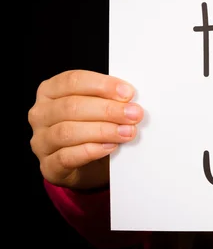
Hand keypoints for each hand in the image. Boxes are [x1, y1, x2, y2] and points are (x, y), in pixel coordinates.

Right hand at [28, 70, 143, 189]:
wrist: (87, 167)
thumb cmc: (92, 130)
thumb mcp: (99, 110)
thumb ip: (110, 100)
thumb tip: (130, 100)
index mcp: (51, 91)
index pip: (73, 81)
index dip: (102, 85)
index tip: (128, 93)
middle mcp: (41, 114)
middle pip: (72, 106)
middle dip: (108, 109)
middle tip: (134, 114)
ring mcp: (41, 141)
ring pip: (68, 131)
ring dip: (103, 130)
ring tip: (127, 132)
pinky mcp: (48, 165)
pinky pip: (67, 156)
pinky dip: (92, 150)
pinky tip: (110, 146)